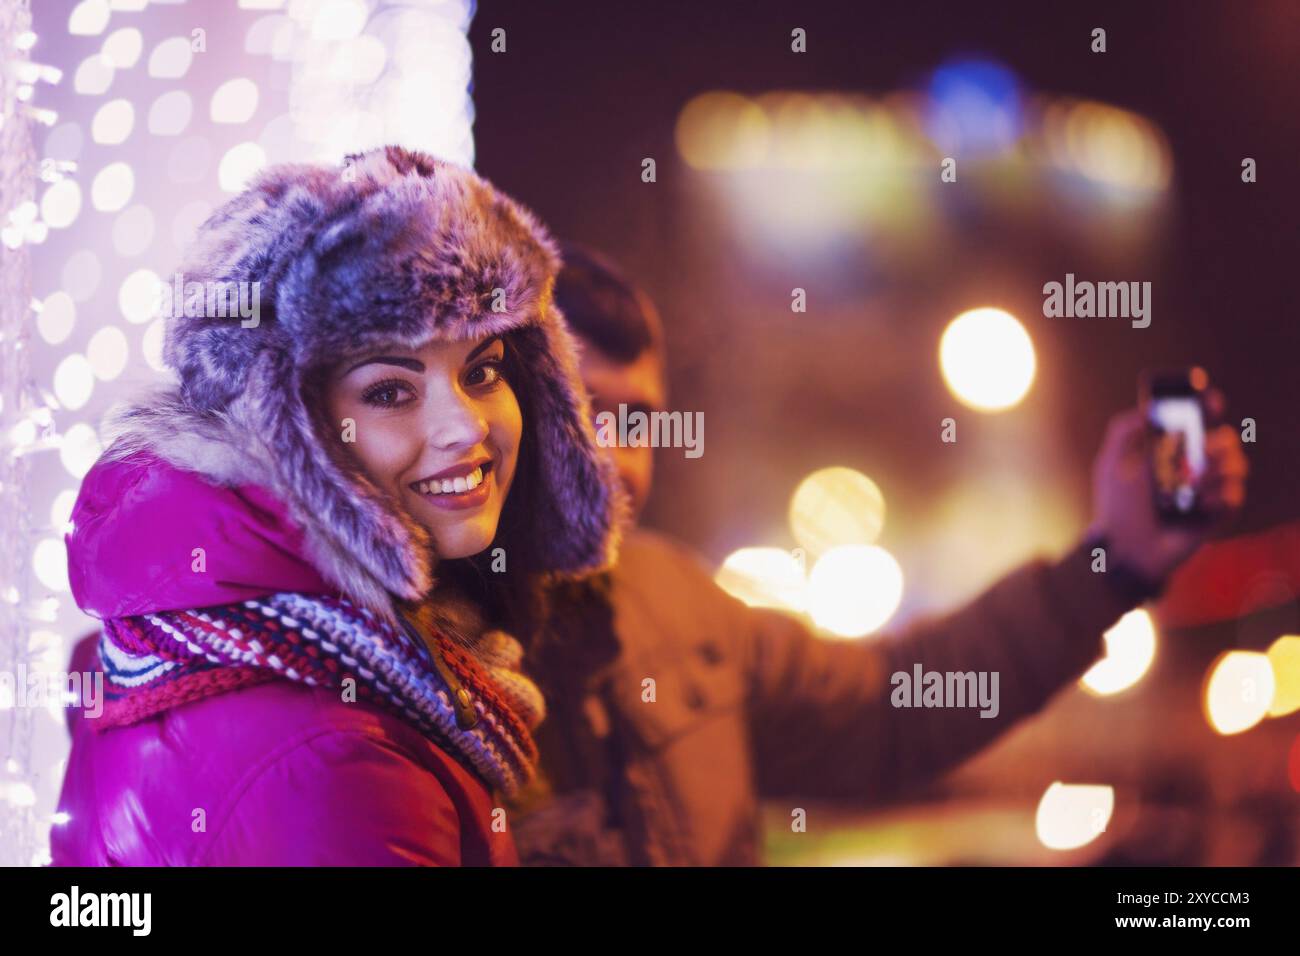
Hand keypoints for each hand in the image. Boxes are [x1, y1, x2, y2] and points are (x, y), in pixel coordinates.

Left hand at [1086, 389, 1248, 584]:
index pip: (1198, 424)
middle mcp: (1191, 469)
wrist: (1126, 548)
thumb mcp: (1110, 464)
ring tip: (1192, 486)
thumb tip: (1146, 410)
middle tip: (1200, 455)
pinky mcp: (1215, 515)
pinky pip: (1234, 496)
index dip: (1208, 409)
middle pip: (1225, 442)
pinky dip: (1220, 496)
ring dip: (1216, 472)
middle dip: (1217, 444)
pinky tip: (1198, 505)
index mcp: (1169, 453)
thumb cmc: (1116, 508)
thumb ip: (1123, 431)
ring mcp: (1205, 491)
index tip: (1212, 402)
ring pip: (1236, 466)